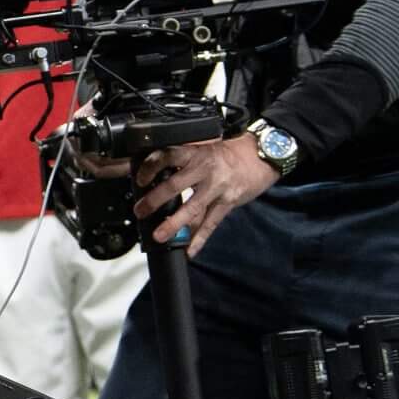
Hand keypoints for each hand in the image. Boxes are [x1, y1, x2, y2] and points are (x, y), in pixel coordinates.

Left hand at [128, 135, 277, 257]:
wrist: (259, 157)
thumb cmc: (226, 154)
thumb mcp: (202, 148)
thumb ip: (179, 158)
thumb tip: (147, 168)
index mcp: (195, 153)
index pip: (169, 156)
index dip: (151, 166)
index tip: (140, 179)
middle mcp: (205, 169)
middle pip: (175, 185)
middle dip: (155, 200)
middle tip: (140, 211)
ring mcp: (217, 188)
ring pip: (193, 208)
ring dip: (174, 224)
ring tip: (160, 236)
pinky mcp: (227, 203)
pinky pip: (210, 224)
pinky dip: (199, 239)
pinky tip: (189, 251)